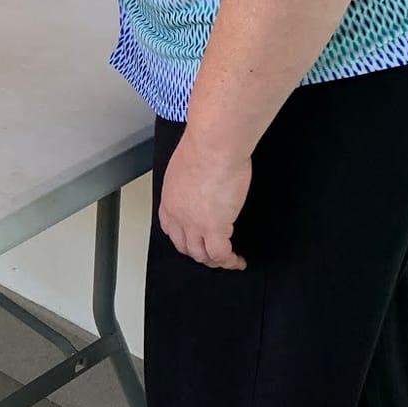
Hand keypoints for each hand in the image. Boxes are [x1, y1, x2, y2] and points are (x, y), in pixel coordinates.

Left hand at [158, 129, 251, 269]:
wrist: (214, 146)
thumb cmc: (204, 146)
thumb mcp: (187, 167)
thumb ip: (191, 182)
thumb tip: (201, 186)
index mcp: (170, 199)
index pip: (171, 229)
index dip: (183, 239)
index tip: (195, 241)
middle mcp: (178, 215)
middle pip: (185, 246)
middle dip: (199, 253)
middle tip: (212, 254)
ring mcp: (194, 224)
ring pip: (202, 255)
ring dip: (214, 260)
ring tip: (227, 259)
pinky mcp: (215, 228)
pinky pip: (221, 254)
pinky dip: (230, 261)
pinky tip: (238, 260)